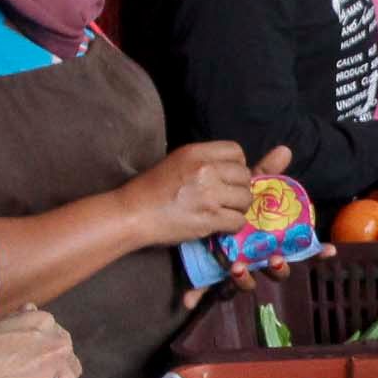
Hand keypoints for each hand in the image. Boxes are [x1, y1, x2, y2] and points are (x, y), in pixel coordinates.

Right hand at [119, 141, 270, 245]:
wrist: (132, 214)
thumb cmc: (149, 189)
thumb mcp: (175, 162)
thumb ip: (202, 161)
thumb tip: (227, 169)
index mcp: (196, 152)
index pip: (236, 151)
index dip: (237, 165)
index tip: (229, 177)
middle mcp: (206, 170)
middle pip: (244, 176)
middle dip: (239, 188)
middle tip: (228, 198)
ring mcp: (209, 195)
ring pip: (245, 199)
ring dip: (238, 208)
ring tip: (225, 212)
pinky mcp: (210, 219)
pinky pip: (238, 221)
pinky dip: (233, 226)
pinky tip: (222, 226)